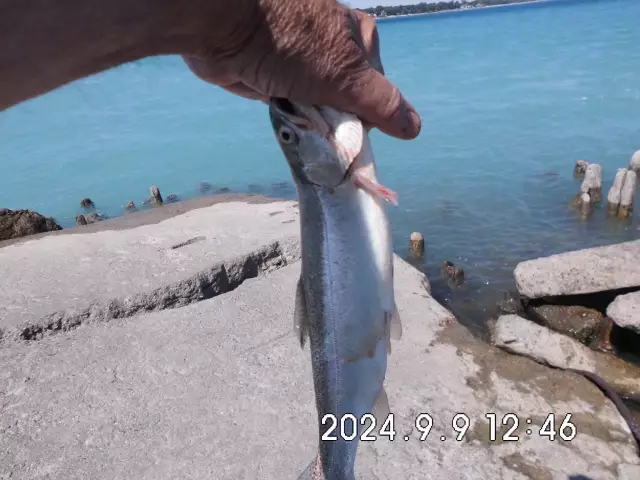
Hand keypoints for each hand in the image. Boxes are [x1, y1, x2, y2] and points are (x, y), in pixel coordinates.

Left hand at [183, 0, 420, 139]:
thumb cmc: (290, 44)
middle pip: (346, 101)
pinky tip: (280, 113)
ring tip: (296, 117)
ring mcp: (301, 60)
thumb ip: (381, 104)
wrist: (223, 26)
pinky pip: (291, 105)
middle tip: (319, 124)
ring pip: (317, 106)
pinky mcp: (273, 73)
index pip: (376, 93)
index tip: (349, 131)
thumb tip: (414, 128)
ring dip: (309, 120)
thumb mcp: (345, 77)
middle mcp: (332, 47)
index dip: (364, 118)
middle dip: (334, 120)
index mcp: (359, 39)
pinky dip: (287, 115)